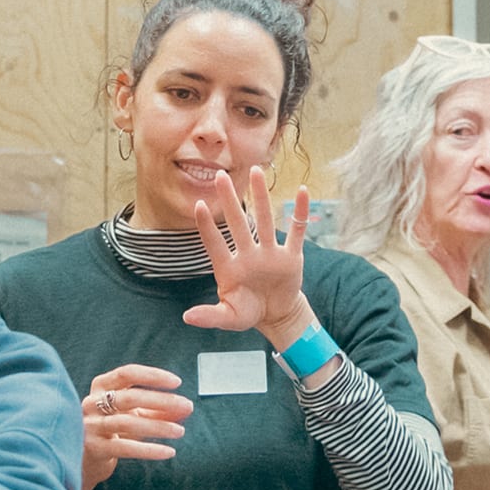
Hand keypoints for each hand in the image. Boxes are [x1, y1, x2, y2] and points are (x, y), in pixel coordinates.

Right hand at [82, 364, 192, 489]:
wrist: (84, 460)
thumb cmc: (112, 430)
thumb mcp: (133, 415)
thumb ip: (157, 410)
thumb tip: (186, 408)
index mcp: (101, 387)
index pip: (127, 373)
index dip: (153, 375)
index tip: (177, 382)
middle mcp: (91, 403)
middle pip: (129, 397)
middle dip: (161, 400)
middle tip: (187, 406)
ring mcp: (90, 426)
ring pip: (128, 423)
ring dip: (158, 426)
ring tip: (180, 431)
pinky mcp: (93, 448)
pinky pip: (125, 447)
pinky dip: (149, 450)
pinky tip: (169, 451)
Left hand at [183, 167, 315, 347]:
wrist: (276, 315)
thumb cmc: (248, 313)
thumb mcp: (229, 317)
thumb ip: (210, 317)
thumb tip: (186, 318)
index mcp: (229, 268)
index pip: (215, 244)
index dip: (207, 227)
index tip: (198, 205)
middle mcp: (248, 255)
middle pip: (238, 223)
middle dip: (229, 200)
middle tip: (219, 175)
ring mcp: (270, 253)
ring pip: (265, 220)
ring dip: (261, 197)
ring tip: (256, 171)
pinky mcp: (291, 257)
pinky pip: (297, 231)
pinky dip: (301, 213)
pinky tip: (303, 192)